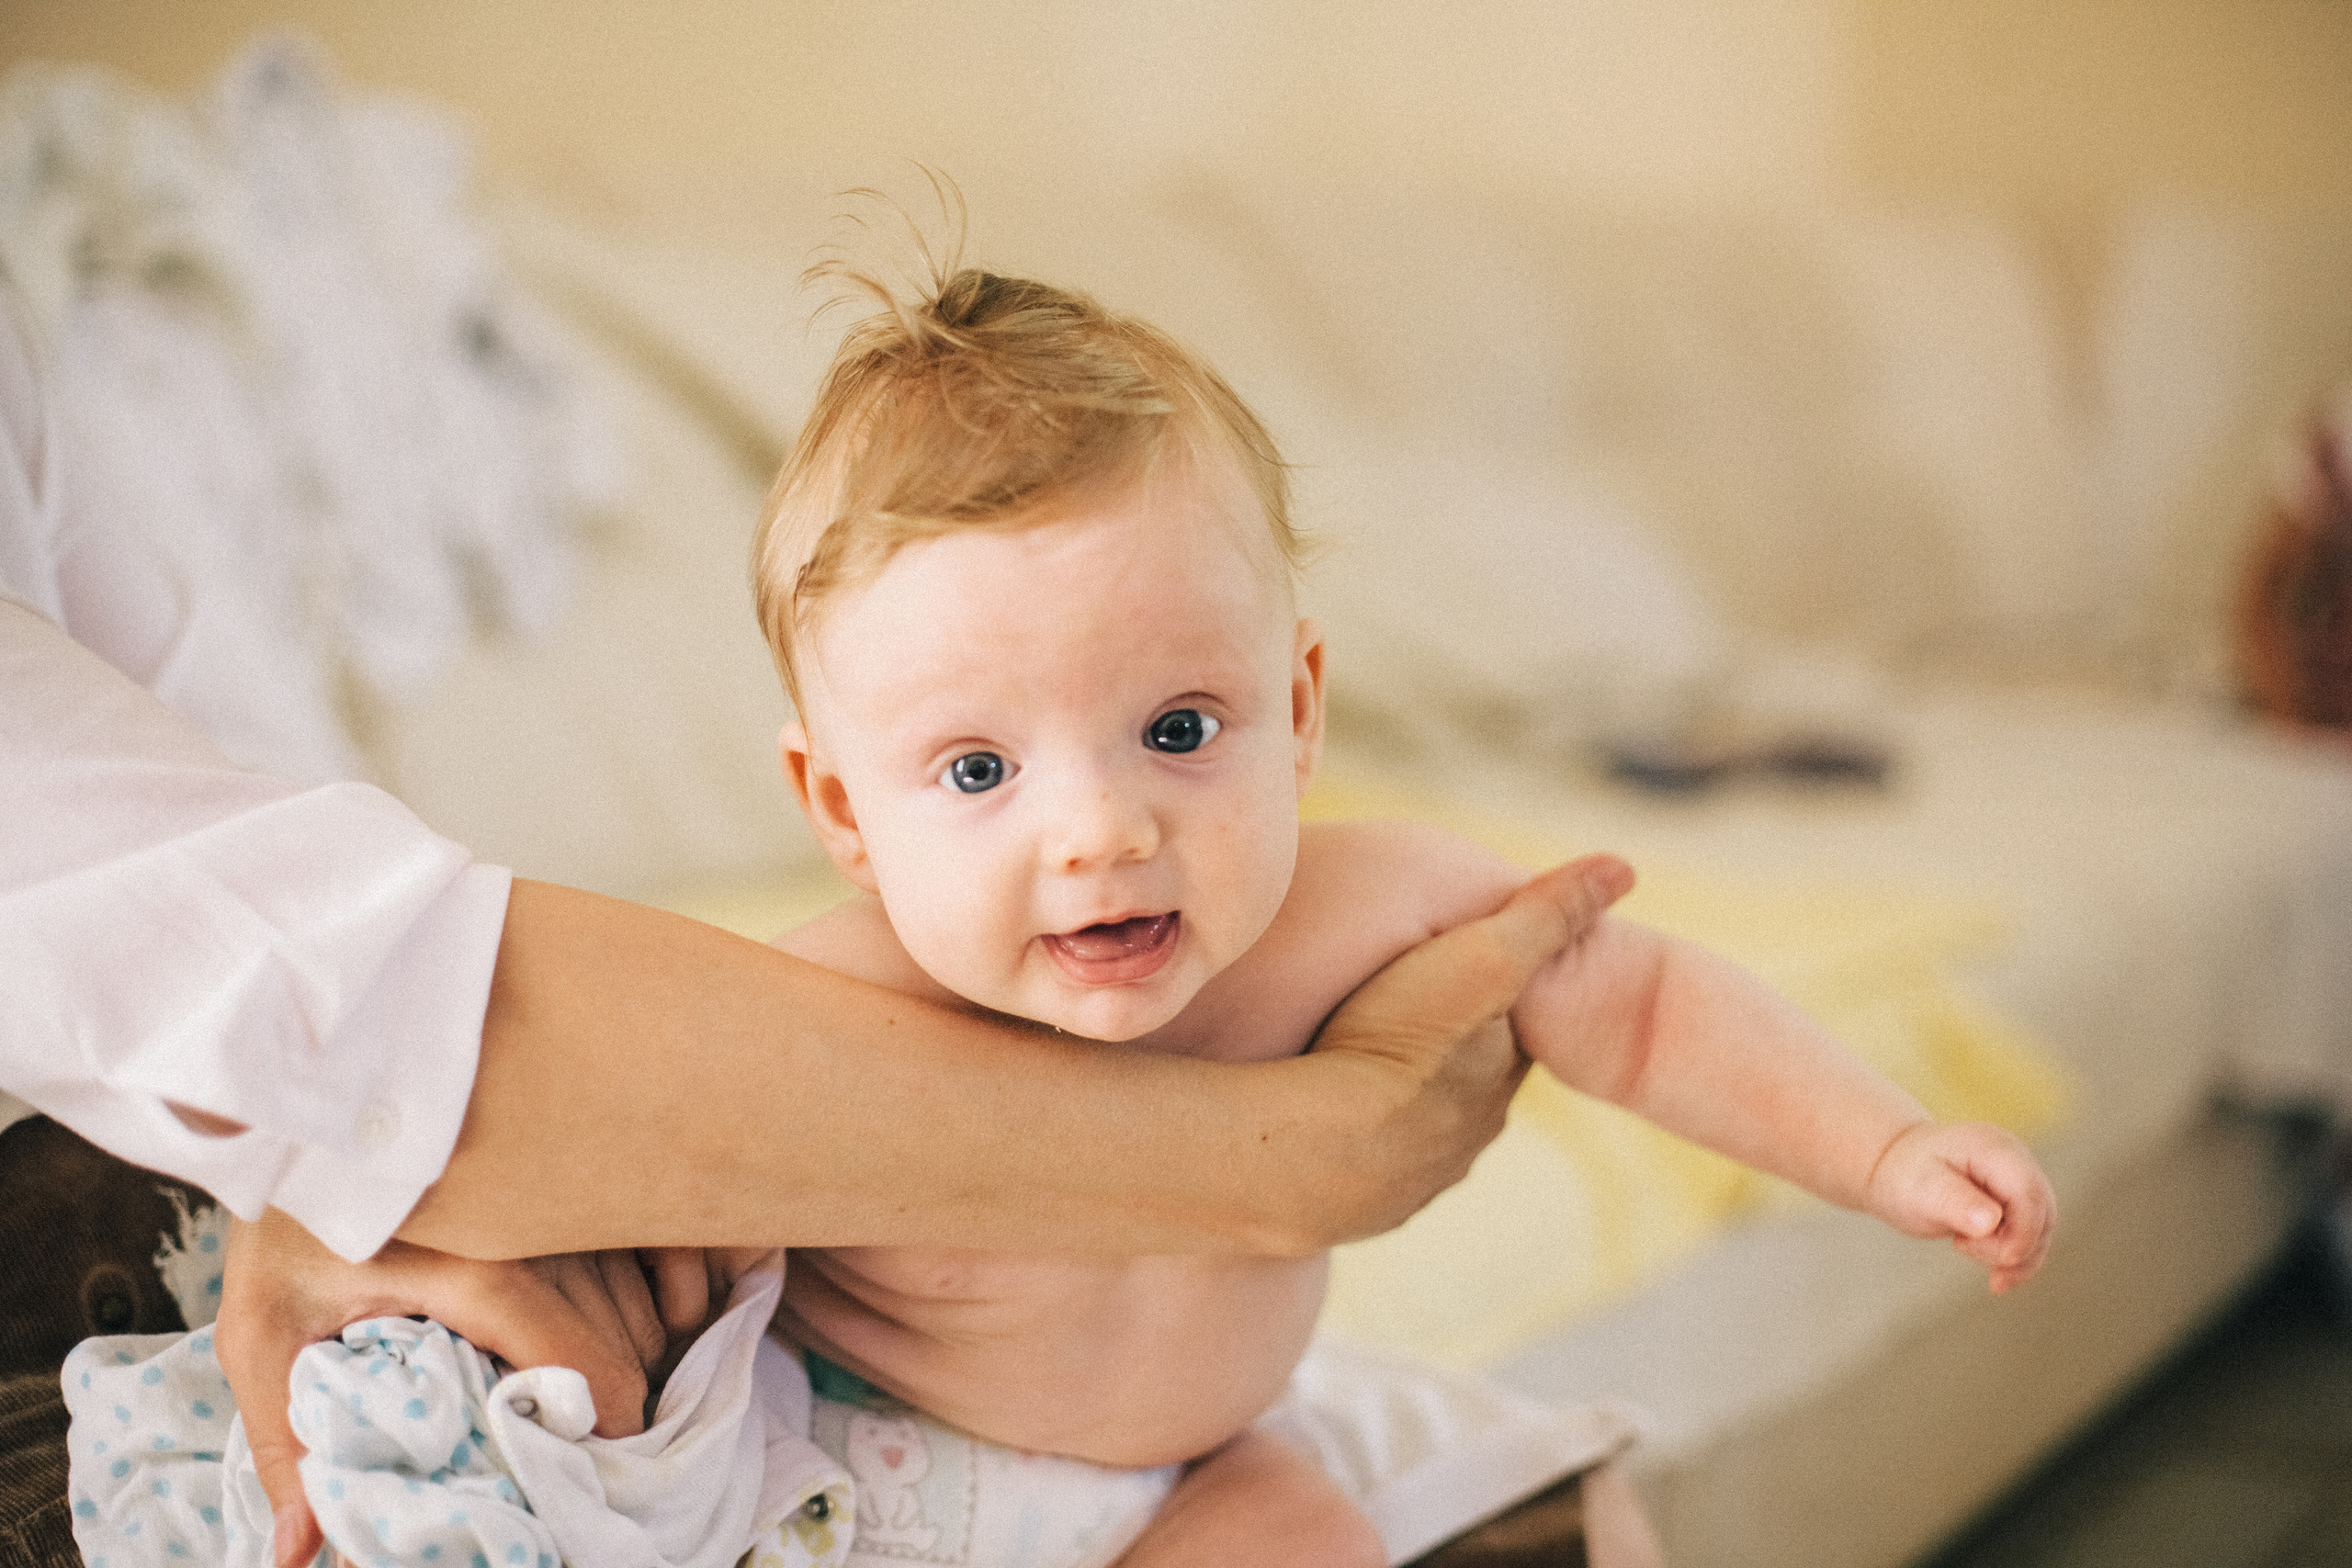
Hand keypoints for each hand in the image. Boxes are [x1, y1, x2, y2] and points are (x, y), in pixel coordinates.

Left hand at [217, 1211, 696, 1567]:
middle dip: (612, 1409)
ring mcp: (566, 1202)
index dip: (598, 1423)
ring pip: (642, 1304)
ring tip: (588, 1407)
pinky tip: (654, 1325)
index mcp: (470, 1269)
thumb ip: (291, 1445)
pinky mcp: (579, 1185)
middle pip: (620, 1341)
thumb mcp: (264, 1335)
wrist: (313, 1122)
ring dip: (635, 1360)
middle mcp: (538, 1227)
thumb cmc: (284, 1225)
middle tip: (576, 1456)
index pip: (575, 1359)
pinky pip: (659, 1252)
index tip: (587, 1471)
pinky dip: (674, 1297)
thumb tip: (305, 1553)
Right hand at [1299, 854, 1634, 1243]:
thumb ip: (1548, 913)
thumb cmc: (1401, 1043)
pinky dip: (1345, 1145)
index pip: (1509, 1035)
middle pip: (1463, 1087)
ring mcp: (1411, 1182)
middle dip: (1442, 1058)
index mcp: (1498, 1078)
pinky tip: (1317, 1124)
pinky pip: (1358, 1172)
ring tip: (1345, 1070)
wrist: (1320, 1148)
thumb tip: (1624, 867)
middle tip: (1393, 1015)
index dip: (1488, 999)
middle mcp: (1466, 1139)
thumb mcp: (1485, 956)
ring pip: (1413, 1135)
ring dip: (1392, 1108)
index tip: (1455, 969)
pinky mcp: (1354, 1210)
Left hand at [1864, 1120, 2056, 1292]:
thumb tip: (1990, 1221)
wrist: (1896, 1169)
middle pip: (2042, 1213)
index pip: (2029, 1193)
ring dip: (2014, 1256)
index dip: (2024, 1232)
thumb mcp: (1921, 1189)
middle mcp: (2016, 1160)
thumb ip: (1955, 1202)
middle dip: (2016, 1247)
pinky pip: (2030, 1236)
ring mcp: (2019, 1180)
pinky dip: (2014, 1257)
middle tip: (1962, 1248)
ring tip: (1961, 1246)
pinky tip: (1993, 1275)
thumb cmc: (1906, 1175)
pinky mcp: (2017, 1202)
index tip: (2002, 1260)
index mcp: (1995, 1149)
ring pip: (2041, 1229)